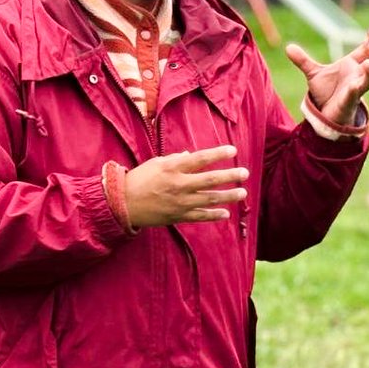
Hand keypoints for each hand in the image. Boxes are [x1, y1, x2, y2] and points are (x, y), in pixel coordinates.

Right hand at [123, 145, 248, 227]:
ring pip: (209, 199)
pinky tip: (225, 213)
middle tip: (245, 173)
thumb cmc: (139, 179)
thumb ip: (175, 159)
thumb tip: (191, 155)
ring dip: (228, 196)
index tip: (233, 150)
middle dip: (230, 176)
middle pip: (210, 179)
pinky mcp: (177, 216)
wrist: (123, 203)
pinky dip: (214, 215)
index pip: (200, 159)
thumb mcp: (156, 163)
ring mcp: (179, 202)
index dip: (218, 154)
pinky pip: (200, 216)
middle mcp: (179, 184)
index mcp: (173, 168)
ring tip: (242, 193)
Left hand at [285, 26, 368, 126]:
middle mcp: (357, 75)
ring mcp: (356, 88)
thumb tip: (288, 47)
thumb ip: (303, 61)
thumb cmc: (326, 92)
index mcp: (352, 65)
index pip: (365, 50)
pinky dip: (355, 89)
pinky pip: (355, 94)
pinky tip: (353, 85)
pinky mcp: (350, 101)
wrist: (325, 113)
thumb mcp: (313, 74)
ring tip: (368, 63)